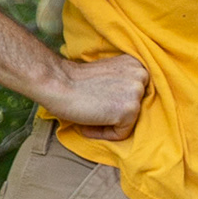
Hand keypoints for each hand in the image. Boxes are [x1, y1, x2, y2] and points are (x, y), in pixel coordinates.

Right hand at [34, 51, 148, 142]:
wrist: (56, 83)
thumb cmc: (75, 81)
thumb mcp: (109, 73)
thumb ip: (123, 83)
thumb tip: (127, 103)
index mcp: (136, 64)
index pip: (136, 94)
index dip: (115, 102)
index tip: (99, 101)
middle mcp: (141, 76)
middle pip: (134, 108)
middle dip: (113, 113)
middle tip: (93, 109)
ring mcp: (136, 93)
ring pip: (128, 122)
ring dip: (108, 124)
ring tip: (89, 116)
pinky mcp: (129, 110)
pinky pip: (120, 134)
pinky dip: (103, 134)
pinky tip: (87, 125)